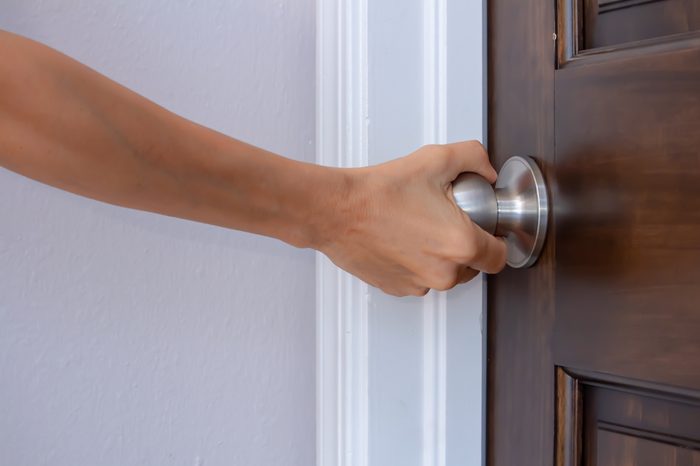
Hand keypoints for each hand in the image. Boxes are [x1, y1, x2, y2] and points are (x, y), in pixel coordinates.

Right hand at [318, 141, 506, 296]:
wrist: (337, 210)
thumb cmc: (379, 191)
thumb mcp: (436, 159)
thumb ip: (474, 158)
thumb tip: (486, 170)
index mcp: (460, 245)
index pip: (500, 257)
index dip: (498, 240)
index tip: (489, 230)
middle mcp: (442, 273)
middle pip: (472, 266)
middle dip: (465, 245)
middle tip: (445, 219)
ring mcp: (418, 284)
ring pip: (443, 274)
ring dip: (439, 256)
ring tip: (418, 227)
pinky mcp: (396, 288)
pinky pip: (418, 279)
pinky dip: (415, 263)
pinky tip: (401, 239)